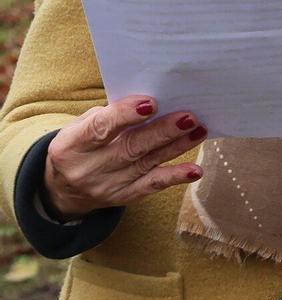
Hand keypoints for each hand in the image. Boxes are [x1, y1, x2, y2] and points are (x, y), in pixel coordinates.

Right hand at [43, 95, 204, 219]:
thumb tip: (148, 104)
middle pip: (130, 148)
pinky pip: (152, 186)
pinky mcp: (124, 197)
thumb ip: (109, 115)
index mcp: (71, 146)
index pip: (99, 129)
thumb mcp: (80, 126)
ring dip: (176, 147)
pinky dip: (175, 177)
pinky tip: (194, 170)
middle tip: (188, 117)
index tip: (151, 103)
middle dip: (162, 131)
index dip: (125, 115)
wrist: (64, 188)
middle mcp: (87, 169)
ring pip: (146, 163)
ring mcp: (107, 186)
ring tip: (199, 131)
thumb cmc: (81, 145)